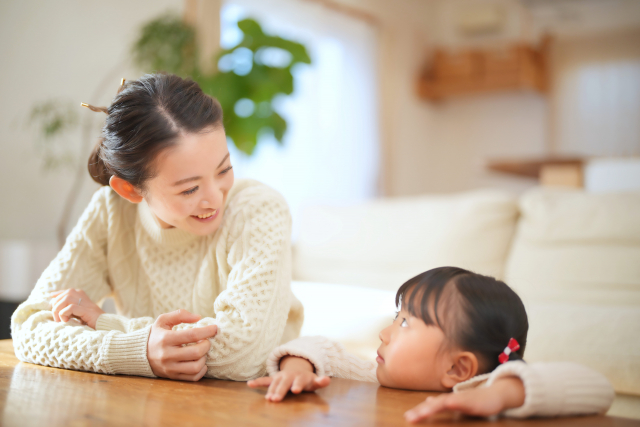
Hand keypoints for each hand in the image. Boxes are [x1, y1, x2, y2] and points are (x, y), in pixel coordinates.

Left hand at [49, 289, 104, 328]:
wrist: (105, 327)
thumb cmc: (90, 322)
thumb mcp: (77, 314)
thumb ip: (68, 308)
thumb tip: (54, 306)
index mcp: (81, 295)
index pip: (65, 292)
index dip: (56, 296)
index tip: (51, 303)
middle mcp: (83, 297)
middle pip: (64, 294)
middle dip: (56, 306)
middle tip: (56, 318)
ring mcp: (86, 303)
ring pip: (66, 298)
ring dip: (59, 310)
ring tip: (60, 320)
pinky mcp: (87, 311)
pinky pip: (71, 307)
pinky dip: (64, 314)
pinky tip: (66, 321)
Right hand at [147, 309, 217, 380]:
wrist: (140, 354)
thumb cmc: (156, 335)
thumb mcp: (163, 320)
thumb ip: (180, 315)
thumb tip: (198, 317)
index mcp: (166, 339)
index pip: (192, 335)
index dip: (207, 331)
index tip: (215, 328)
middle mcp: (167, 355)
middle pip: (196, 352)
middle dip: (206, 345)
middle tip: (206, 341)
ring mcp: (170, 368)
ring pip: (195, 367)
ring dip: (204, 358)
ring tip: (201, 352)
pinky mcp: (173, 377)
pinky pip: (193, 377)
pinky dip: (201, 370)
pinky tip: (200, 362)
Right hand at [247, 356, 330, 401]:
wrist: (297, 369)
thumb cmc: (307, 379)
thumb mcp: (315, 380)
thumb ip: (321, 381)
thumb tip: (327, 379)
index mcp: (300, 377)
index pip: (299, 381)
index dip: (297, 385)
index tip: (295, 390)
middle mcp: (289, 376)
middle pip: (284, 383)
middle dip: (280, 391)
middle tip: (276, 400)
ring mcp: (280, 377)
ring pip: (274, 383)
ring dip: (270, 390)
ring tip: (268, 399)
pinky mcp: (274, 379)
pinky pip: (265, 380)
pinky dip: (257, 382)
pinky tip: (250, 384)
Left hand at [404, 377, 525, 422]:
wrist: (493, 395)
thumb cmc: (475, 401)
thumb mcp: (456, 403)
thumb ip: (441, 402)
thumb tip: (427, 400)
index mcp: (447, 400)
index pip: (430, 406)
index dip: (419, 411)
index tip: (408, 417)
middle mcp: (452, 398)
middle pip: (434, 404)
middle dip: (421, 411)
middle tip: (409, 418)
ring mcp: (461, 399)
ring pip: (444, 403)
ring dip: (432, 408)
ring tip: (421, 414)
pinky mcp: (471, 402)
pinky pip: (461, 402)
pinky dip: (453, 402)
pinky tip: (447, 404)